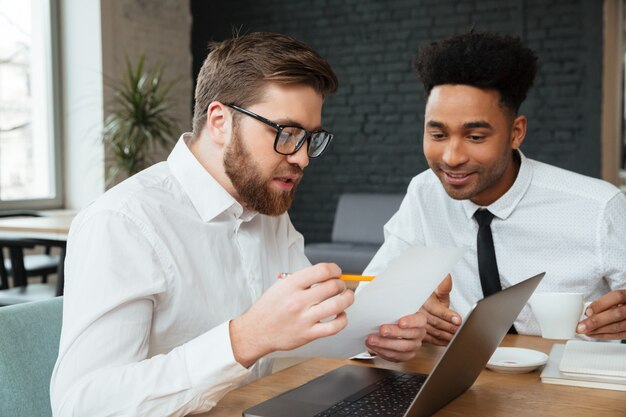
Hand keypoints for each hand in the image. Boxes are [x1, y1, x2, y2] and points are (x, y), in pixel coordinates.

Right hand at [230, 263, 353, 366]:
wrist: (256, 331)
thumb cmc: (268, 309)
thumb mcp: (280, 286)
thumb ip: (301, 279)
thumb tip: (325, 275)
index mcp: (291, 285)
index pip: (322, 271)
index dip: (335, 270)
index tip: (337, 272)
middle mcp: (298, 300)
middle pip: (333, 287)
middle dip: (341, 284)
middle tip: (340, 286)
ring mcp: (304, 318)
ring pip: (337, 305)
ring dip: (347, 299)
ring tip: (346, 297)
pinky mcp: (308, 334)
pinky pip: (334, 327)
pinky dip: (343, 319)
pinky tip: (341, 315)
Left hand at [365, 311, 426, 361]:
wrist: (394, 326)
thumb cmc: (396, 315)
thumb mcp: (397, 308)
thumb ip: (393, 306)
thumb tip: (381, 300)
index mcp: (420, 320)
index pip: (419, 320)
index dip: (411, 322)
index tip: (400, 322)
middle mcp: (419, 334)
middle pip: (410, 335)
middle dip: (394, 333)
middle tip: (381, 330)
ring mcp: (413, 346)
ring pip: (402, 348)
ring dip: (385, 345)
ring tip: (372, 340)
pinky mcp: (405, 355)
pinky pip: (396, 357)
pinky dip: (383, 352)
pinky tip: (374, 347)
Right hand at [418, 275, 460, 345]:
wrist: (419, 305)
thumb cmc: (431, 299)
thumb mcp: (438, 291)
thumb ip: (444, 286)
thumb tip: (447, 276)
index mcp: (423, 299)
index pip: (435, 309)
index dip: (447, 315)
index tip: (458, 320)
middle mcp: (418, 311)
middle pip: (435, 322)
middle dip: (450, 327)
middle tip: (460, 330)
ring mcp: (415, 323)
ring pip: (433, 332)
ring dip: (446, 336)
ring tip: (457, 338)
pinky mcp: (417, 332)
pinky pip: (429, 339)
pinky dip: (440, 342)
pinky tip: (448, 342)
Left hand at [576, 290, 625, 339]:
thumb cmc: (622, 305)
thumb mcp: (617, 300)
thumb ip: (605, 303)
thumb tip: (588, 312)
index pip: (617, 297)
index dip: (601, 304)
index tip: (587, 311)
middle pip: (616, 314)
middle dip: (596, 321)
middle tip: (582, 326)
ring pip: (617, 326)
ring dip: (598, 330)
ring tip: (585, 331)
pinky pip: (619, 335)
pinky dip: (605, 336)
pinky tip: (594, 334)